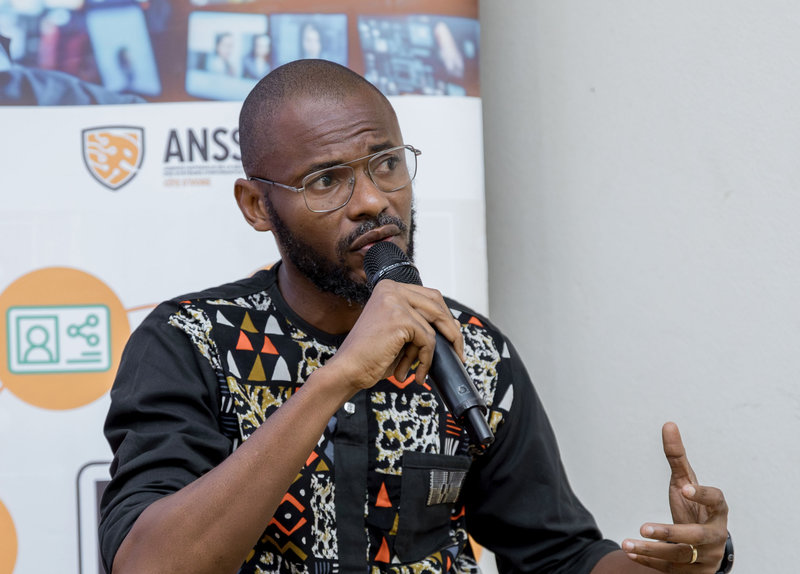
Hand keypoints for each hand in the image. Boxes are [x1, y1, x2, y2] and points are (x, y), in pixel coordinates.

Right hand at [324, 279, 463, 390]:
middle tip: (457, 353)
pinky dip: (425, 360)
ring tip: (418, 370)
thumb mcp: (400, 334)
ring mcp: (395, 302)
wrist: (348, 369)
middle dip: (451, 332)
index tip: (453, 337)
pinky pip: (428, 340)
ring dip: (430, 353)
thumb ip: (422, 324)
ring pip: (434, 327)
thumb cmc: (370, 355)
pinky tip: (413, 372)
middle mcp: (392, 289)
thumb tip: (455, 325)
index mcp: (390, 288)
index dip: (445, 318)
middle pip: (437, 306)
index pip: (431, 296)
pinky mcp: (399, 318)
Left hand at [621, 422, 728, 572]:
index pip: (717, 502)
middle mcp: (714, 536)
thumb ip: (677, 458)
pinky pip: (668, 570)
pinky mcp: (690, 572)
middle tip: (644, 526)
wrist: (705, 549)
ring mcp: (703, 557)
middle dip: (670, 532)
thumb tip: (668, 424)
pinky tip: (630, 551)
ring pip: (679, 557)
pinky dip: (648, 562)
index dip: (704, 495)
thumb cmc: (695, 509)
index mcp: (717, 512)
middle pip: (696, 538)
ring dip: (652, 551)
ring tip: (628, 542)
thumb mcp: (686, 484)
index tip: (685, 487)